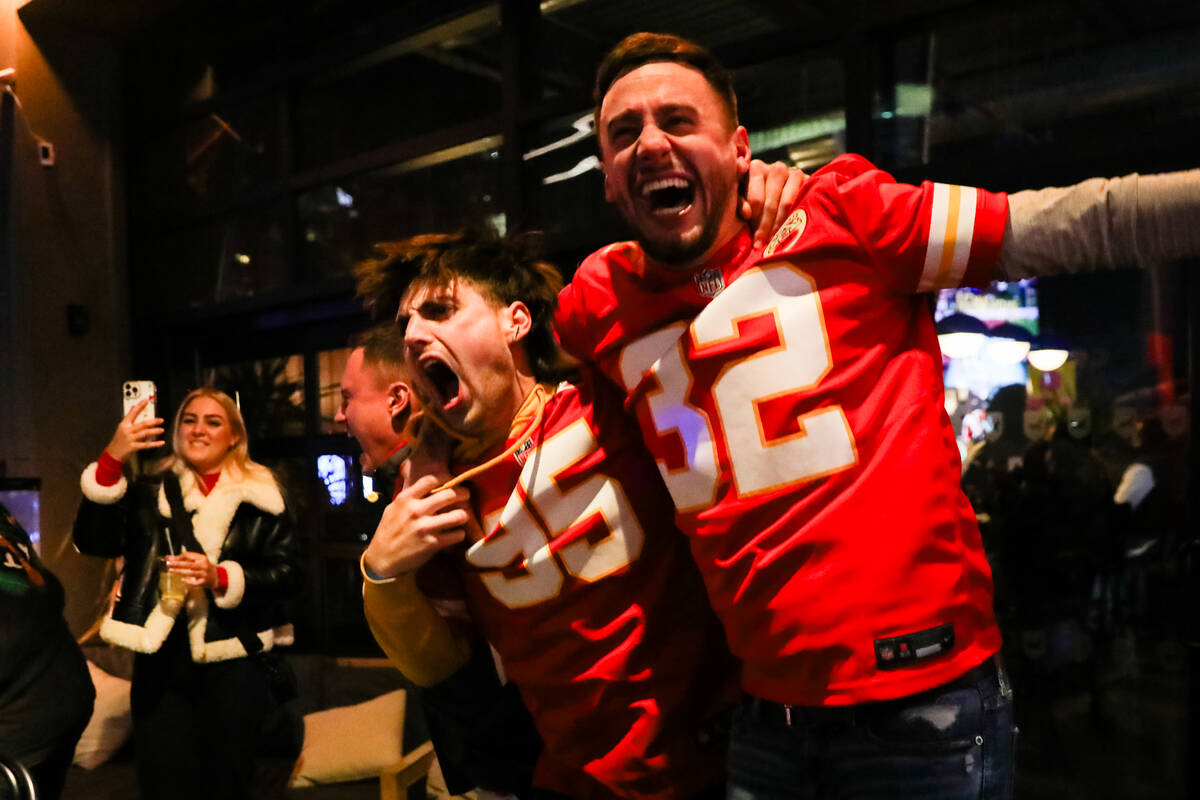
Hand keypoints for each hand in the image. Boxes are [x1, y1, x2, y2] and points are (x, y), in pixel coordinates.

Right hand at [104, 398, 164, 461]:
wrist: (112, 453)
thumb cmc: (119, 440)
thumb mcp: (122, 427)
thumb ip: (129, 417)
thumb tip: (133, 406)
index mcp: (124, 424)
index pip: (133, 412)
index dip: (140, 406)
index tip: (146, 400)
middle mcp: (127, 430)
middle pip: (142, 424)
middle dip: (153, 421)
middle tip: (161, 420)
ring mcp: (129, 439)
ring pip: (144, 433)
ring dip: (154, 431)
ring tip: (161, 430)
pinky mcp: (132, 447)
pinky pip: (145, 445)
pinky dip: (154, 444)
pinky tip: (161, 442)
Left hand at [166, 550, 216, 588]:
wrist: (215, 577)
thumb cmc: (203, 567)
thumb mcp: (198, 561)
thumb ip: (186, 559)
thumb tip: (171, 558)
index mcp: (202, 558)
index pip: (189, 556)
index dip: (178, 557)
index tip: (169, 558)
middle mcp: (204, 565)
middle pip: (189, 564)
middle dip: (178, 564)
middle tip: (169, 563)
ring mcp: (204, 574)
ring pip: (190, 573)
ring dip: (179, 571)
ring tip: (171, 570)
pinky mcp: (203, 582)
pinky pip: (194, 582)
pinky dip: (187, 581)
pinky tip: (182, 579)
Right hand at [362, 463, 474, 579]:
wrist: (382, 558)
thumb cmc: (388, 531)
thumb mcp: (393, 508)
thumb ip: (410, 498)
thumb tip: (429, 488)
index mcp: (405, 499)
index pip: (431, 480)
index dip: (445, 478)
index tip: (451, 481)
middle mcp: (416, 511)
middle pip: (450, 494)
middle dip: (463, 494)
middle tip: (466, 496)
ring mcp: (425, 528)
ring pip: (459, 515)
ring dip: (464, 515)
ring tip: (463, 516)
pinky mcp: (433, 544)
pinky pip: (457, 535)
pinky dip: (459, 534)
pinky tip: (456, 533)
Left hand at [741, 159, 808, 247]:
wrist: (789, 196)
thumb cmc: (757, 202)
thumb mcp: (744, 201)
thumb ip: (740, 204)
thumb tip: (747, 212)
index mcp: (756, 168)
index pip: (755, 199)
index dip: (754, 220)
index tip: (753, 238)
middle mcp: (775, 168)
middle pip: (770, 202)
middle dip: (764, 226)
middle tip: (761, 245)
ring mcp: (792, 172)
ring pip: (785, 203)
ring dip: (779, 225)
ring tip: (773, 242)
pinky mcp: (806, 179)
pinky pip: (799, 201)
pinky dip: (792, 217)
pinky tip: (789, 231)